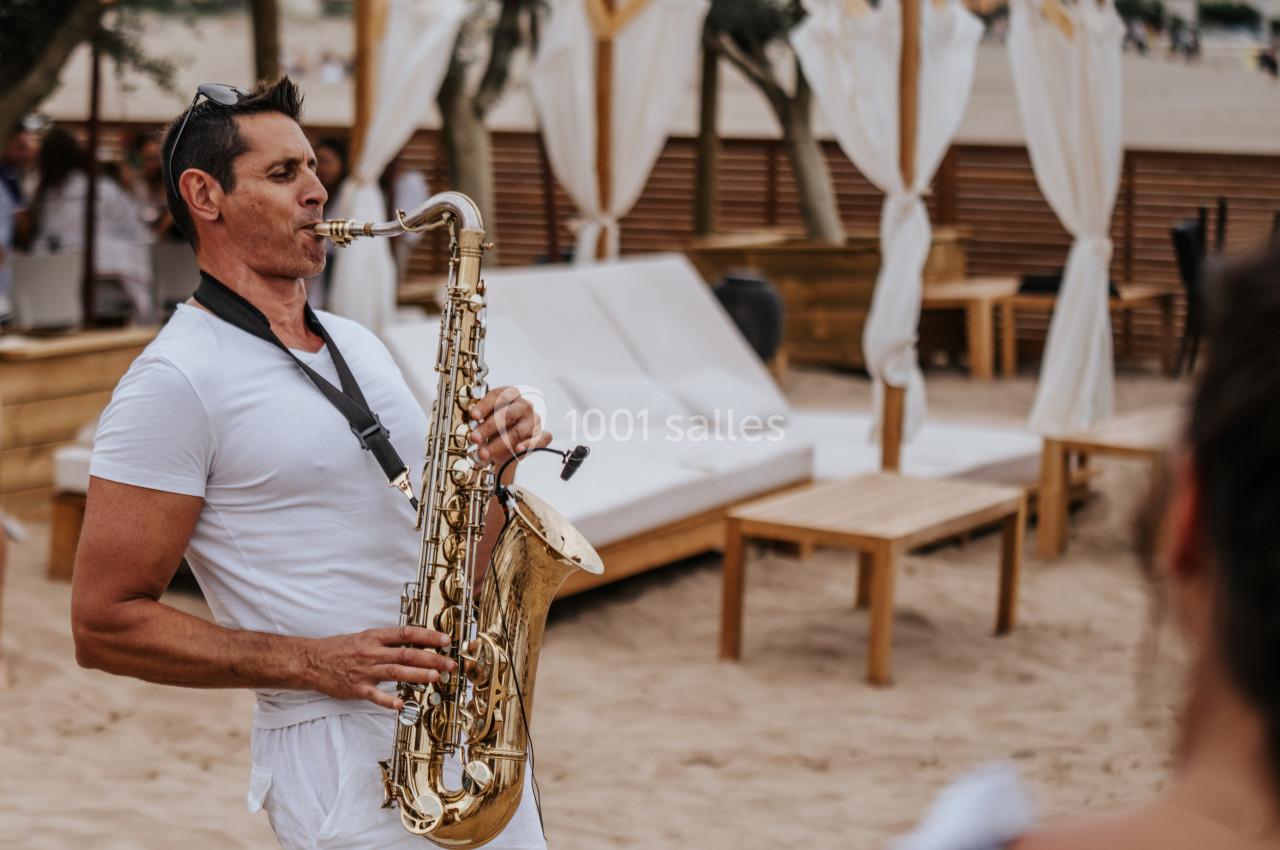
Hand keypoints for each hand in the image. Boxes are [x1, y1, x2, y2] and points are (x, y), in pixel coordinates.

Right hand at [304, 626, 455, 709]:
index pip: (407, 634)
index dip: (428, 636)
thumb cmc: (339, 648)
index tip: (445, 640)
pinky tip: (402, 704)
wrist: (311, 661)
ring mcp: (364, 670)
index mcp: (375, 637)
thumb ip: (386, 641)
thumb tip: (412, 643)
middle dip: (431, 658)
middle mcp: (372, 652)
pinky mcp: (356, 688)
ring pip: (395, 672)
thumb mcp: (364, 637)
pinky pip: (375, 695)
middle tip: (449, 663)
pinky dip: (388, 700)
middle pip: (406, 654)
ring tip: (435, 677)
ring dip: (417, 675)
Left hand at [468, 385, 552, 470]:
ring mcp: (534, 421)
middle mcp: (524, 405)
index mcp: (511, 395)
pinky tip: (518, 449)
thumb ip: (479, 421)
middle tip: (475, 438)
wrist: (506, 444)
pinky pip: (539, 440)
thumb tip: (472, 427)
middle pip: (508, 414)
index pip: (500, 395)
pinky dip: (529, 445)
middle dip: (489, 427)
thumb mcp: (485, 421)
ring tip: (485, 454)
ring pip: (518, 431)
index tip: (473, 416)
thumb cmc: (496, 427)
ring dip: (500, 444)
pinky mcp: (542, 436)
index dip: (485, 405)